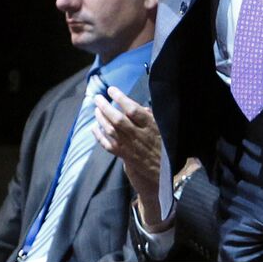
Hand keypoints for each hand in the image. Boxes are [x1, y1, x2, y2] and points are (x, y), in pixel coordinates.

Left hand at [93, 87, 162, 226]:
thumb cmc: (167, 145)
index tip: (112, 90)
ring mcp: (130, 147)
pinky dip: (99, 136)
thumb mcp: (164, 127)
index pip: (132, 109)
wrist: (168, 172)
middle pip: (118, 119)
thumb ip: (151, 116)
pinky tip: (94, 127)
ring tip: (96, 109)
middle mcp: (139, 135)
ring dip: (101, 119)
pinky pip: (108, 146)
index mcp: (150, 126)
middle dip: (105, 107)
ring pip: (111, 131)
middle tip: (97, 97)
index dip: (120, 98)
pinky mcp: (125, 156)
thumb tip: (138, 106)